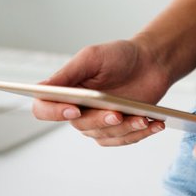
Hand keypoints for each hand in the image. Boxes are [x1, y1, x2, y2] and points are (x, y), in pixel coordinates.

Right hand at [30, 39, 172, 146]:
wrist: (151, 62)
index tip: (75, 108)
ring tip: (143, 117)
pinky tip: (154, 124)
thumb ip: (68, 73)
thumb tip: (41, 88)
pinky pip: (123, 140)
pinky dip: (140, 133)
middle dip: (100, 120)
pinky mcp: (118, 130)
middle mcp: (78, 109)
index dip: (54, 112)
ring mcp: (98, 121)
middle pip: (79, 125)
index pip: (44, 108)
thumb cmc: (119, 56)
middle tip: (118, 113)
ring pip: (104, 135)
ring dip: (125, 128)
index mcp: (65, 90)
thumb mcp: (92, 57)